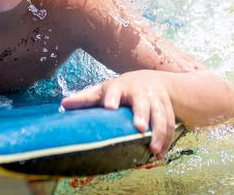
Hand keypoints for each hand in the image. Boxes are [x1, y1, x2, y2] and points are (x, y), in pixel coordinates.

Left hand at [61, 70, 175, 157]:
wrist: (150, 80)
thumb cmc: (119, 89)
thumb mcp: (102, 90)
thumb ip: (84, 98)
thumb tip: (63, 104)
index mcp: (120, 86)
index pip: (114, 91)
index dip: (111, 98)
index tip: (109, 107)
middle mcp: (139, 91)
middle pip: (142, 102)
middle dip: (142, 114)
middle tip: (139, 128)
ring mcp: (155, 99)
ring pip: (160, 114)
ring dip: (159, 132)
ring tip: (154, 150)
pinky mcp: (167, 107)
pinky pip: (170, 124)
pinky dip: (168, 138)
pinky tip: (162, 153)